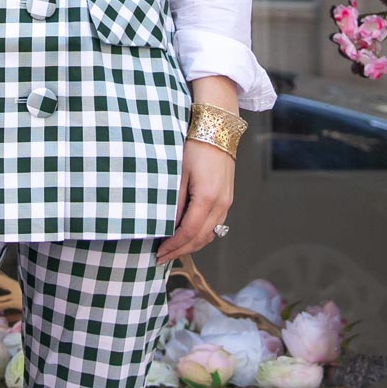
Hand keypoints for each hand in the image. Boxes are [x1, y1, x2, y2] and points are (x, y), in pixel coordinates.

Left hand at [155, 137, 235, 264]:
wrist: (217, 130)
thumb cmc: (195, 147)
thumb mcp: (178, 173)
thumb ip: (174, 201)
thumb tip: (167, 225)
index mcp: (207, 198)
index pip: (189, 232)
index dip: (173, 246)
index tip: (159, 253)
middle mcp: (221, 204)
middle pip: (201, 238)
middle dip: (181, 251)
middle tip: (162, 258)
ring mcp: (227, 202)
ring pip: (210, 234)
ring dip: (192, 245)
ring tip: (173, 250)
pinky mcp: (228, 199)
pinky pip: (216, 225)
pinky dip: (201, 235)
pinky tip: (188, 236)